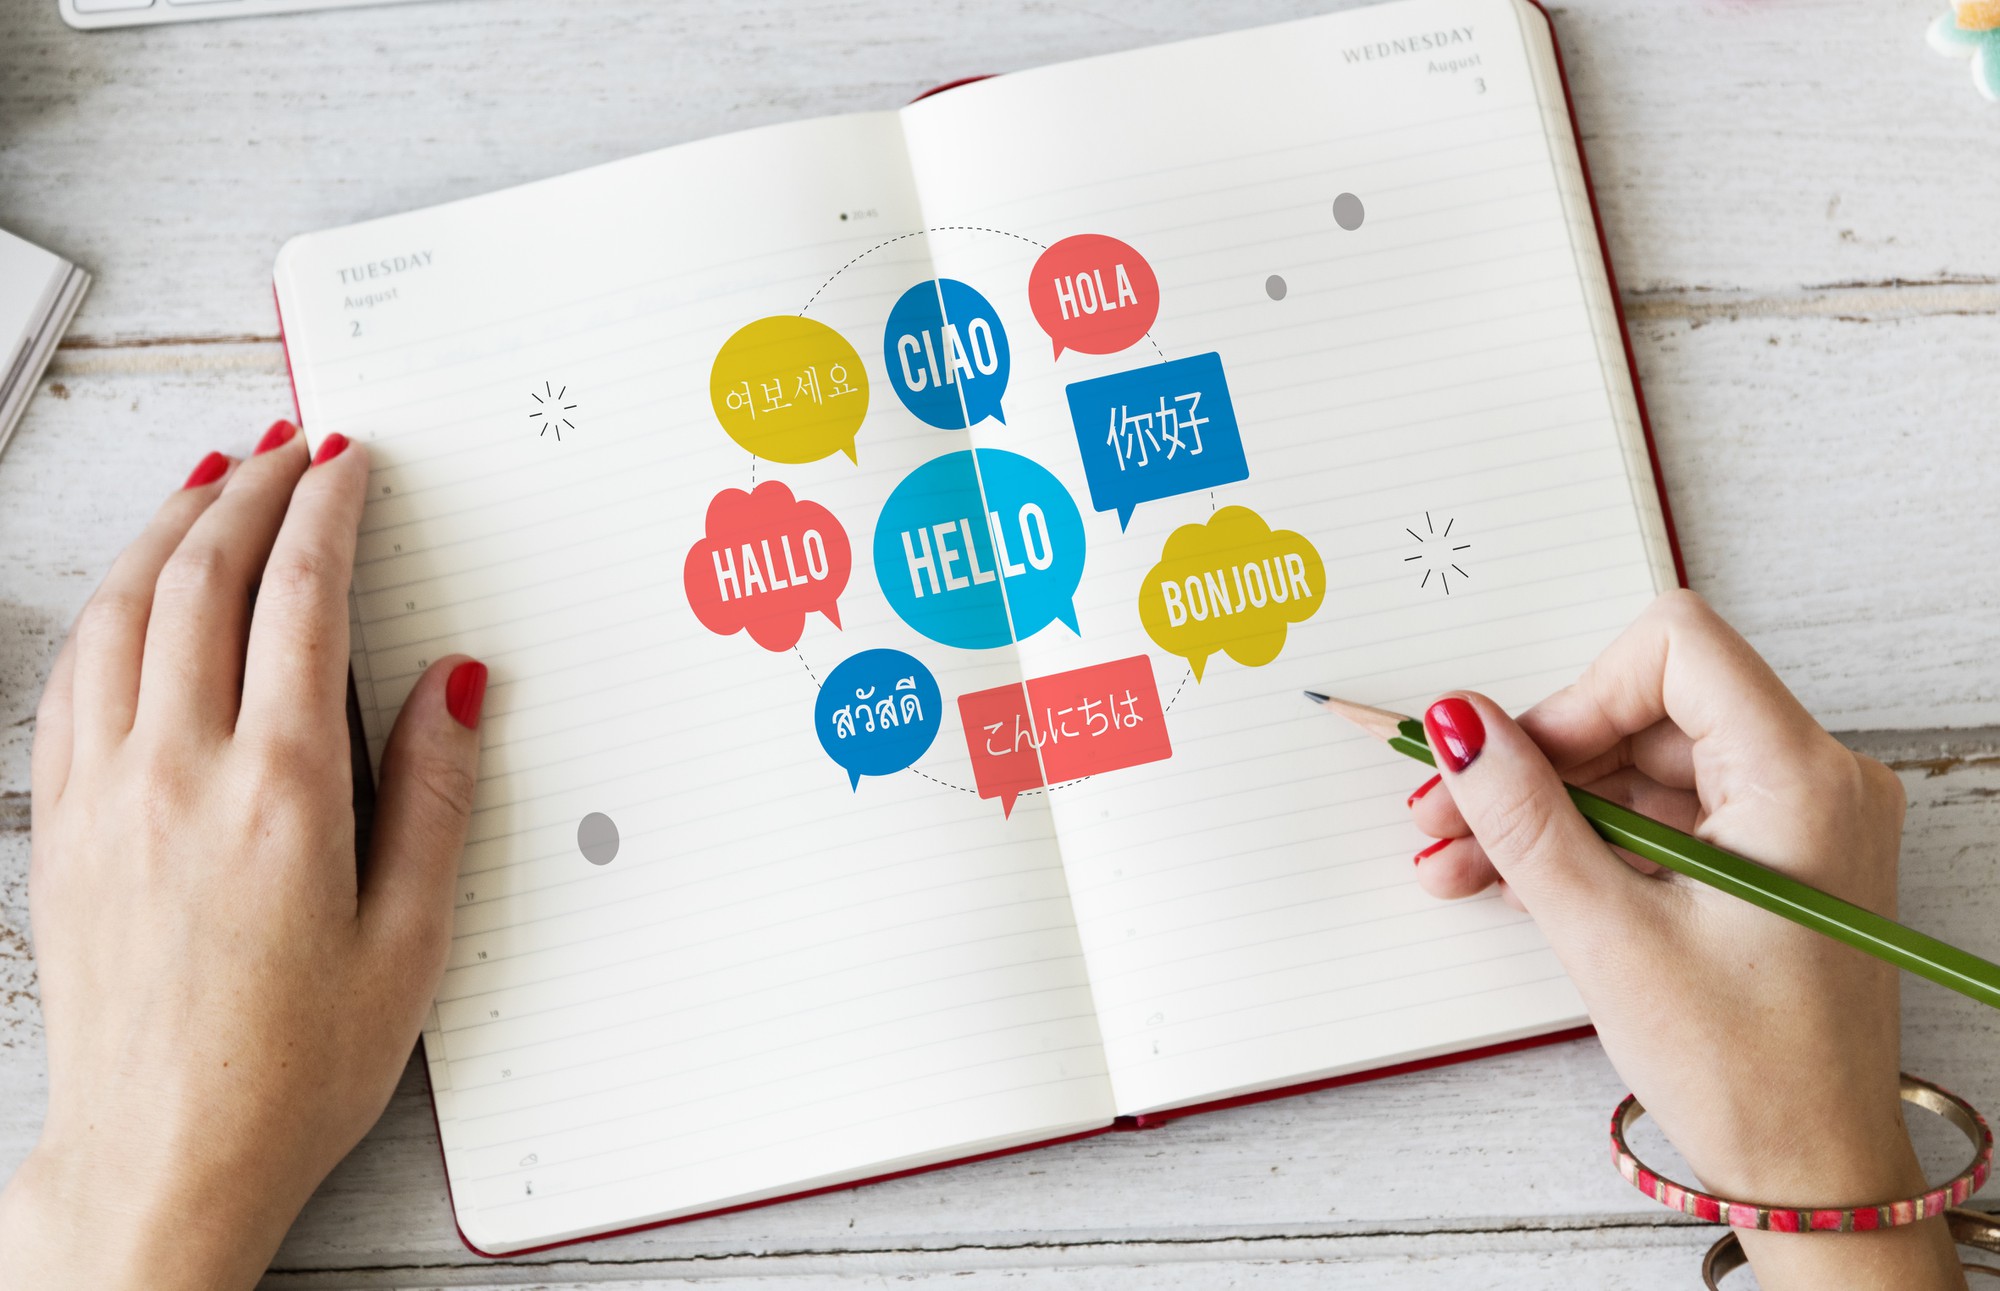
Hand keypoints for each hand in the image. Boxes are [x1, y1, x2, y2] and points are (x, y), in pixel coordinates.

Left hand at [0, 426, 484, 1290]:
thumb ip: (435, 794)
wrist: (161, 1157)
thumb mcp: (409, 940)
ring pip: (121, 610)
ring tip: (211, 479)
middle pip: (202, 578)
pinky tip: (129, 589)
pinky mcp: (62, 826)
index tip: (349, 463)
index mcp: (281, 793)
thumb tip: (452, 682)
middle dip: (251, 490)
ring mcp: (104, 794)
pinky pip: (70, 674)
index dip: (327, 510)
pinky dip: (107, 604)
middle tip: (290, 445)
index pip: (301, 599)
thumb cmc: (289, 1068)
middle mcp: (178, 773)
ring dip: (170, 527)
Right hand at [1408, 590, 1964, 1289]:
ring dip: (1548, 810)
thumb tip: (1462, 724)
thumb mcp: (1608, 936)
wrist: (1812, 1173)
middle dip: (1538, 763)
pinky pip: (1664, 815)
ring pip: (1643, 767)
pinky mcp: (1771, 859)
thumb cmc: (1748, 1072)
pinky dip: (1591, 843)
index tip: (1510, 760)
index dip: (1575, 694)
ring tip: (1463, 862)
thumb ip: (1526, 817)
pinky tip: (1519, 882)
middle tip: (1447, 813)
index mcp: (1799, 779)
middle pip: (1646, 711)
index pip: (1674, 649)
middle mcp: (1812, 781)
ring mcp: (1795, 820)